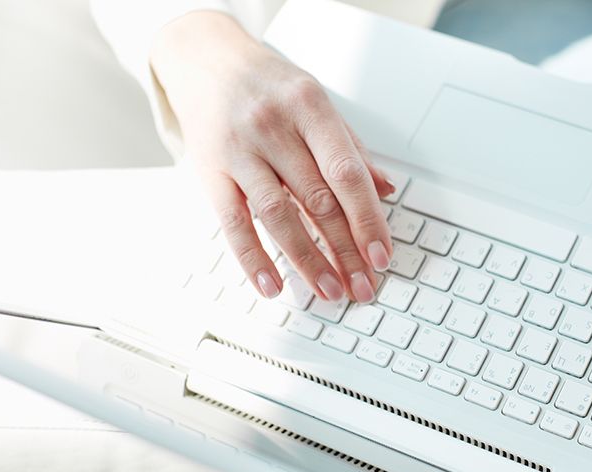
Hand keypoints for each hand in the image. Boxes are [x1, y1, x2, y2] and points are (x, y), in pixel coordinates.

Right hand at [151, 11, 393, 300]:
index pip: (347, 173)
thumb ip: (351, 148)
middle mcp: (275, 126)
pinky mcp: (210, 171)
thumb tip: (387, 190)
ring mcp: (240, 150)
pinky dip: (252, 258)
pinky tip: (271, 285)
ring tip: (330, 291)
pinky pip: (232, 222)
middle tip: (363, 286)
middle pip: (318, 201)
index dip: (368, 219)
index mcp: (310, 107)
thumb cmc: (268, 85)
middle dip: (345, 251)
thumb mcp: (316, 104)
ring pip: (278, 216)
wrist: (205, 59)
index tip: (381, 255)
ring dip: (308, 261)